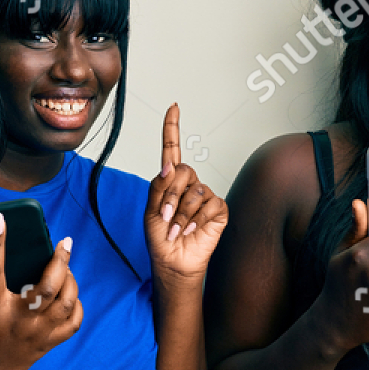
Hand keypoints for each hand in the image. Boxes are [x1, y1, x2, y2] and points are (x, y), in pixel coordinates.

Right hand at [0, 213, 81, 369]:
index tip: (0, 218)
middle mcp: (19, 322)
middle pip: (47, 288)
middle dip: (60, 261)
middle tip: (64, 242)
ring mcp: (37, 335)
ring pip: (66, 304)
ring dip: (71, 281)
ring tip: (65, 267)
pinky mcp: (47, 345)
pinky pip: (73, 324)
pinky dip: (77, 306)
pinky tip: (69, 293)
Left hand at [145, 104, 227, 281]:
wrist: (173, 262)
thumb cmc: (160, 239)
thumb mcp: (150, 212)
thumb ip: (158, 186)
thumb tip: (169, 164)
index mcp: (169, 182)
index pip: (172, 150)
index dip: (172, 129)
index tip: (173, 107)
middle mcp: (189, 185)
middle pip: (183, 171)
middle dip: (170, 196)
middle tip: (164, 217)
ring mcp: (205, 196)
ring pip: (196, 191)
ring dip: (182, 214)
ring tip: (177, 230)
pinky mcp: (218, 209)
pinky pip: (210, 203)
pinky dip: (198, 218)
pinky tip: (193, 229)